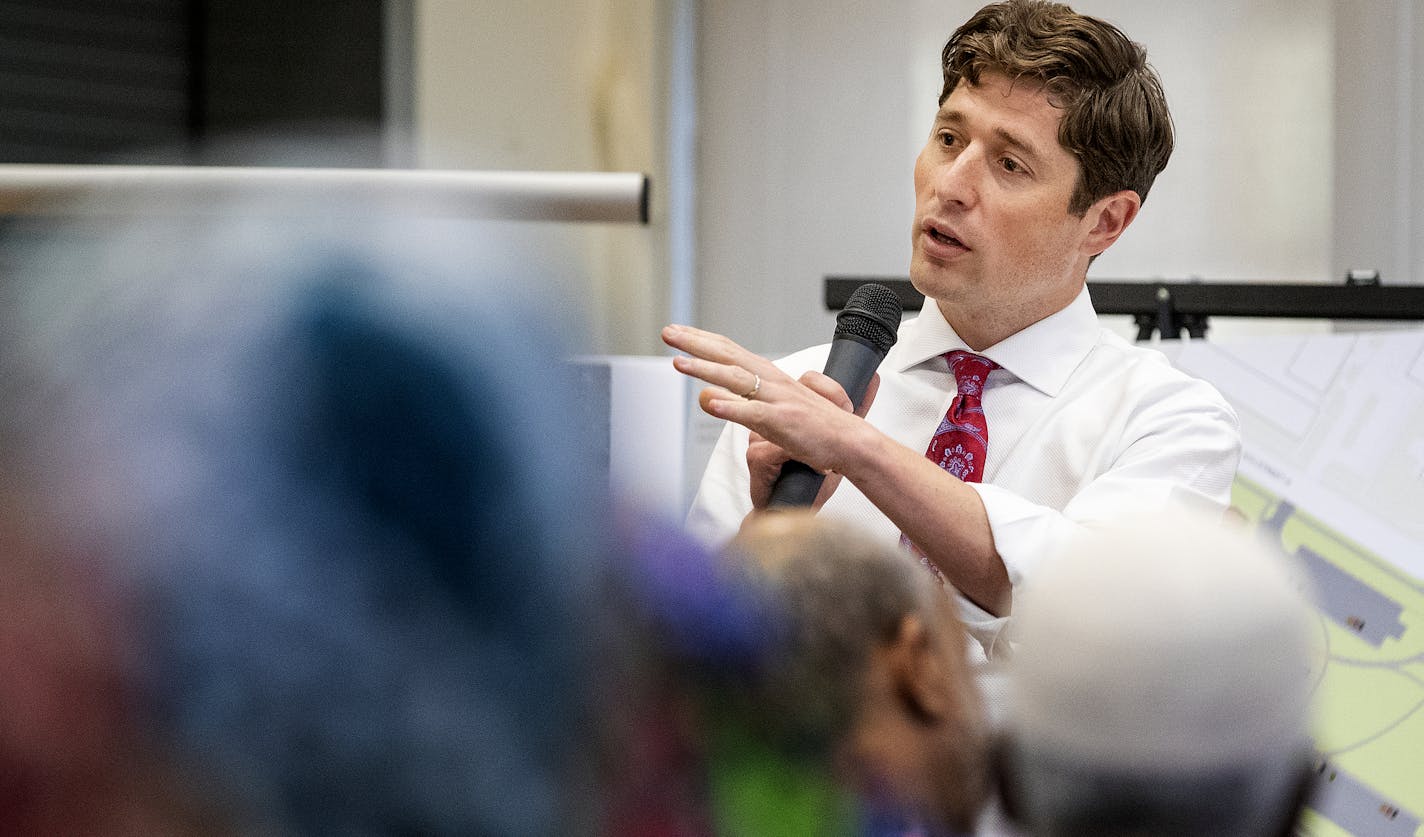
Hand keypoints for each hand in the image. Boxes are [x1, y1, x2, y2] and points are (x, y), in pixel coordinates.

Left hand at [661, 323, 878, 479]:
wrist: (850, 442)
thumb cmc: (816, 427)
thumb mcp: (773, 411)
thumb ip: (741, 402)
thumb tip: (708, 397)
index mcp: (771, 377)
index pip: (731, 351)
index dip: (702, 340)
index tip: (679, 331)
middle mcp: (772, 382)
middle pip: (727, 357)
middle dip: (695, 343)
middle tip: (668, 332)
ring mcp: (777, 401)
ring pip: (735, 380)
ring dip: (705, 370)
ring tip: (679, 363)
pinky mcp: (782, 422)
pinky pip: (752, 413)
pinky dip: (731, 408)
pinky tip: (710, 404)